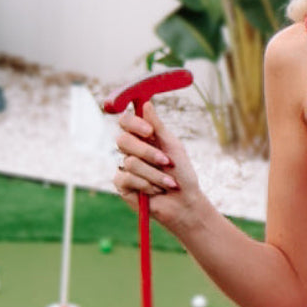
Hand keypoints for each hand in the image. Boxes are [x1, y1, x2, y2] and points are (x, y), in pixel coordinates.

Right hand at [114, 102, 202, 226]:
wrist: (184, 202)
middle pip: (122, 140)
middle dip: (147, 152)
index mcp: (143, 137)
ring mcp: (125, 167)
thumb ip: (158, 127)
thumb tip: (146, 103)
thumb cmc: (182, 173)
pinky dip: (146, 185)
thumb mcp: (173, 146)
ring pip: (130, 162)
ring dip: (155, 174)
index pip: (126, 121)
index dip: (134, 124)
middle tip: (166, 162)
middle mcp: (132, 150)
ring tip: (169, 183)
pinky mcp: (122, 184)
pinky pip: (127, 178)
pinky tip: (156, 191)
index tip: (150, 132)